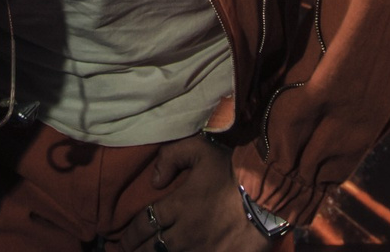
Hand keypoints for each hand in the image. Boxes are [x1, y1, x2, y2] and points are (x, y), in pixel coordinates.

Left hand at [119, 137, 268, 251]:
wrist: (268, 195)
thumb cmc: (233, 171)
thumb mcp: (200, 149)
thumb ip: (171, 157)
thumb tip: (154, 180)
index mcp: (177, 205)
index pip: (143, 225)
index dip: (129, 236)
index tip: (121, 241)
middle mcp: (184, 232)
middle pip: (151, 248)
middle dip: (135, 251)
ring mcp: (201, 249)